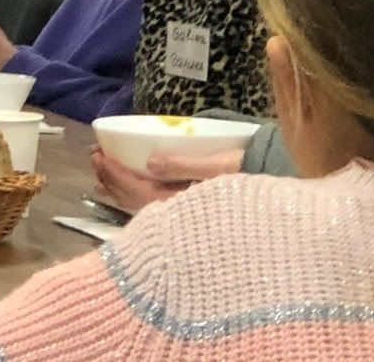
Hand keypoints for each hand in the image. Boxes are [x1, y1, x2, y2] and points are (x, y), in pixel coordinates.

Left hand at [88, 147, 244, 212]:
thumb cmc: (252, 178)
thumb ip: (185, 165)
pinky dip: (137, 197)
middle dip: (112, 179)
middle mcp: (177, 215)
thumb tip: (150, 161)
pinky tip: (134, 192)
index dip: (116, 172)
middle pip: (135, 199)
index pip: (137, 190)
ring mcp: (182, 217)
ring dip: (121, 190)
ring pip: (142, 206)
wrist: (278, 206)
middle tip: (95, 157)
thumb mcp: (220, 168)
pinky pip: (153, 207)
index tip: (99, 155)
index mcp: (180, 203)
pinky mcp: (189, 215)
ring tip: (102, 179)